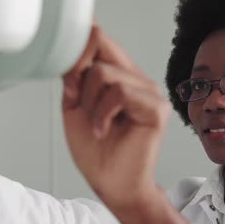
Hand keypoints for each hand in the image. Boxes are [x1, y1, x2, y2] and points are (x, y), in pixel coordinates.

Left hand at [62, 25, 170, 209]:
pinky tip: (103, 130)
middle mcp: (137, 78)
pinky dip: (102, 113)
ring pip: (106, 73)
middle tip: (80, 106)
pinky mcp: (156, 108)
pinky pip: (120, 93)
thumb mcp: (74, 106)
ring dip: (90, 103)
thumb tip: (73, 50)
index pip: (99, 38)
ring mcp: (149, 92)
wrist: (112, 184)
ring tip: (96, 125)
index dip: (77, 48)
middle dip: (79, 78)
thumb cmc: (96, 150)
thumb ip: (74, 77)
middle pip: (101, 45)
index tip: (68, 76)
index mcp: (120, 74)